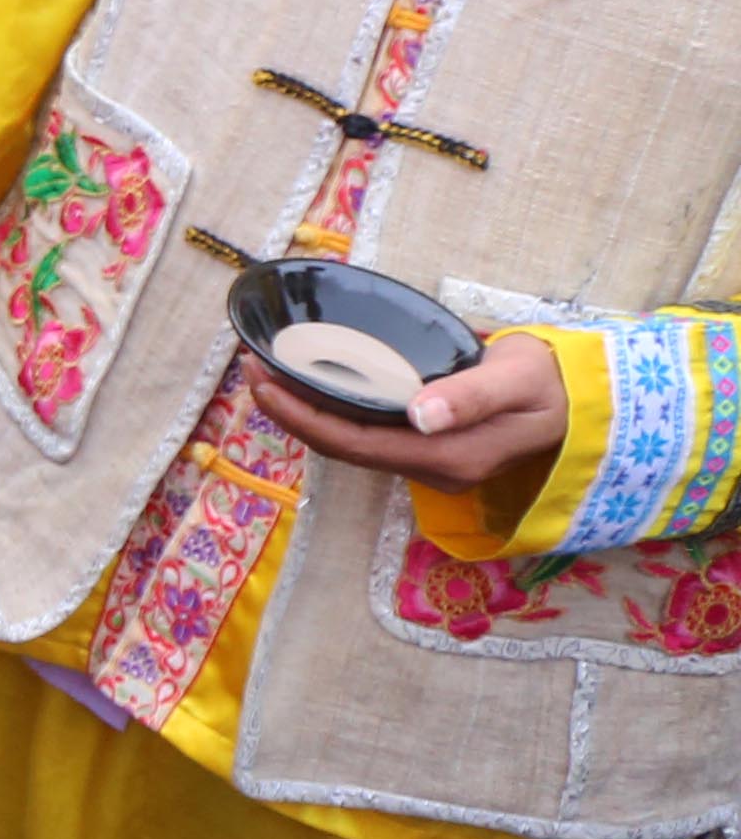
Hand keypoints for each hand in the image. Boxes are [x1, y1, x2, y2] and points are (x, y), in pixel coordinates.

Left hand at [253, 325, 568, 506]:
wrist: (587, 399)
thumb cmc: (554, 381)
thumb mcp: (518, 380)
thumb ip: (471, 396)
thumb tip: (419, 415)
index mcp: (450, 457)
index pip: (356, 444)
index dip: (302, 417)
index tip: (261, 381)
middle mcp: (435, 469)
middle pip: (345, 448)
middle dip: (292, 413)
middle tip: (251, 369)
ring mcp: (434, 462)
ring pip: (355, 444)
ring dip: (309, 413)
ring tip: (269, 372)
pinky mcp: (434, 449)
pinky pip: (372, 436)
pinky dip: (335, 413)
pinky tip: (313, 386)